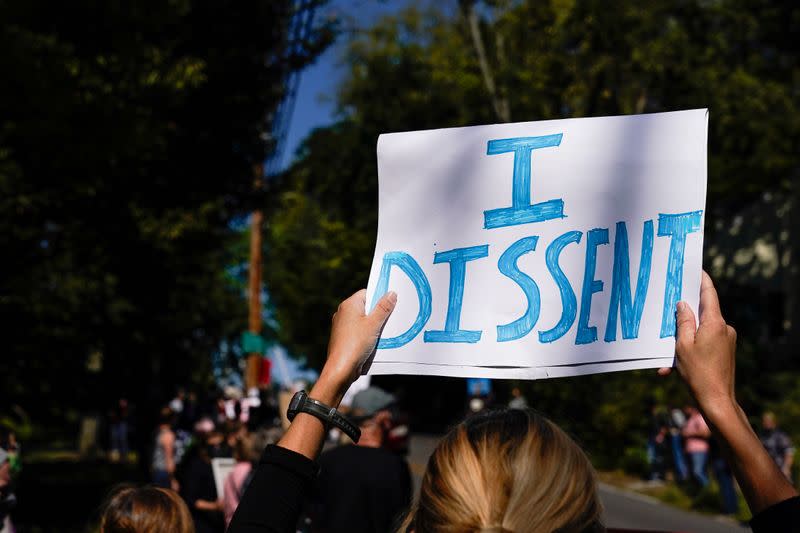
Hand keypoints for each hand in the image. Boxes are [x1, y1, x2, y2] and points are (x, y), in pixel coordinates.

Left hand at [320, 289, 396, 393]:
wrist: (341, 368)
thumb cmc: (355, 344)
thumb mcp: (374, 324)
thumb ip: (383, 308)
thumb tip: (391, 293)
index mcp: (349, 305)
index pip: (367, 293)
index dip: (379, 297)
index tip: (391, 303)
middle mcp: (343, 313)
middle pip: (365, 307)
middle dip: (378, 313)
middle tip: (391, 318)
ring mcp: (342, 326)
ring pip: (363, 320)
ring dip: (374, 325)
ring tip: (385, 332)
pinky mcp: (344, 338)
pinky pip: (359, 331)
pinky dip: (368, 334)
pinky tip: (376, 342)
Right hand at [660, 271, 737, 416]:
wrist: (717, 401)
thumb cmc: (698, 373)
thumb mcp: (683, 345)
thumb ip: (683, 321)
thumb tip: (683, 304)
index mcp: (715, 323)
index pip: (709, 294)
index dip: (702, 280)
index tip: (696, 269)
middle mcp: (724, 328)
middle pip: (703, 313)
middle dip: (685, 315)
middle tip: (669, 309)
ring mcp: (727, 340)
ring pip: (701, 331)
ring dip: (684, 339)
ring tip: (667, 356)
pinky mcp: (725, 351)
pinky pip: (705, 343)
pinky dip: (690, 350)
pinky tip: (674, 367)